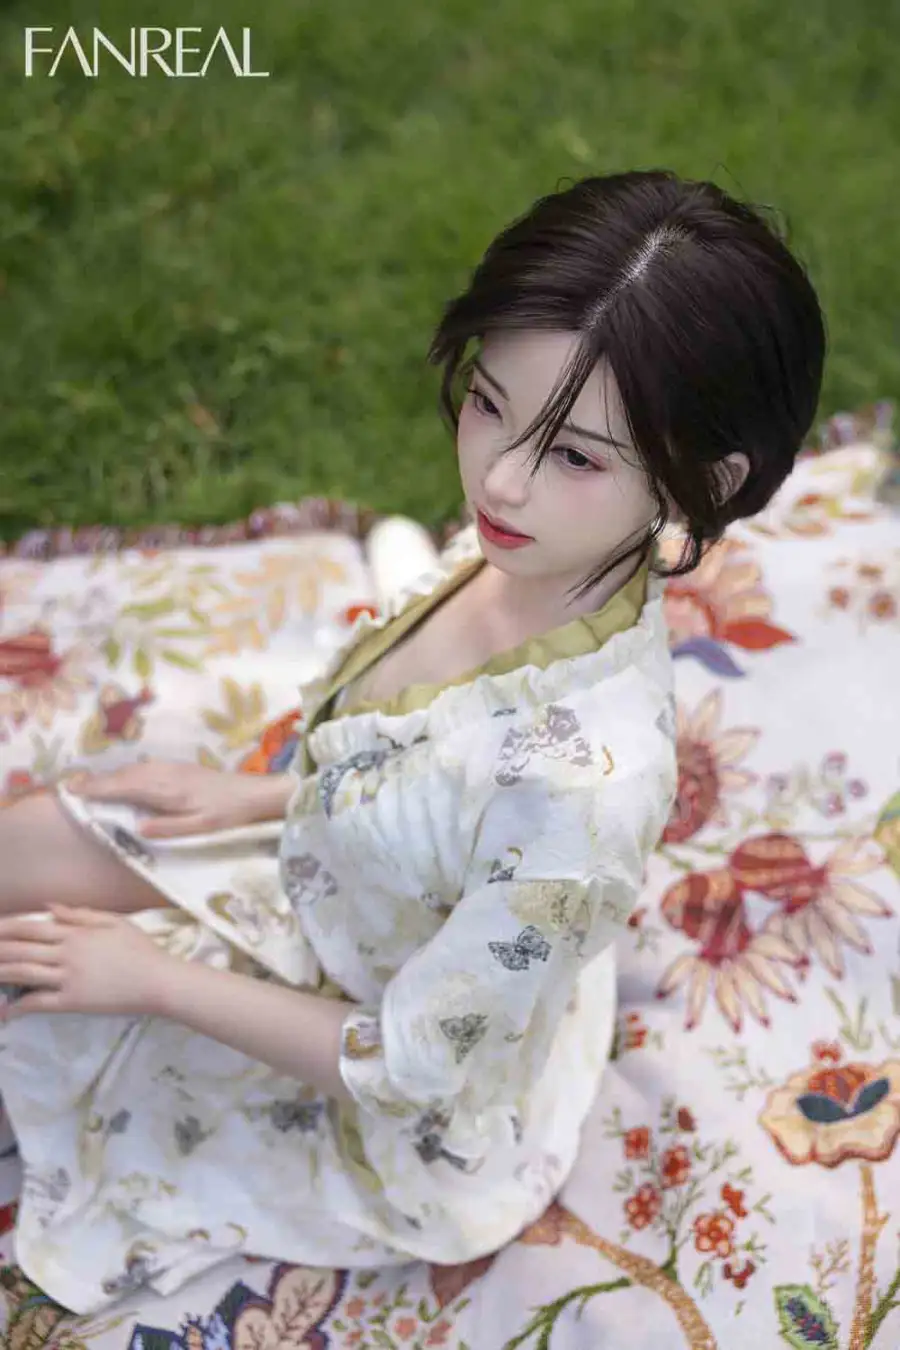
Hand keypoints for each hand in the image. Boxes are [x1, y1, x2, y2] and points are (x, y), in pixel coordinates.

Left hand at [0, 906, 171, 1018]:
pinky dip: (18, 1006)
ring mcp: (68, 978)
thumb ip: (81, 914)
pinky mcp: (72, 1002)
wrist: (158, 981)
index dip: (7, 927)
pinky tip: (6, 1010)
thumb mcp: (115, 922)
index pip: (32, 927)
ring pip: (23, 973)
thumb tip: (49, 907)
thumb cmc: (142, 950)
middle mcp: (67, 953)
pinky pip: (38, 1002)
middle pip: (20, 949)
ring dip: (0, 972)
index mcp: (76, 933)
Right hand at [63, 759, 286, 837]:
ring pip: (133, 770)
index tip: (74, 791)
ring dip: (110, 776)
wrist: (252, 793)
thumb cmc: (227, 814)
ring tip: (89, 784)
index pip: (124, 787)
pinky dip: (126, 773)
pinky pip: (144, 768)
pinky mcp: (178, 768)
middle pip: (124, 776)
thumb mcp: (200, 827)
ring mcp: (172, 768)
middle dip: (97, 781)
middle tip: (72, 788)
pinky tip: (122, 779)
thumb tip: (136, 827)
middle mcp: (166, 774)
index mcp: (168, 790)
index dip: (98, 789)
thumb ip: (168, 828)